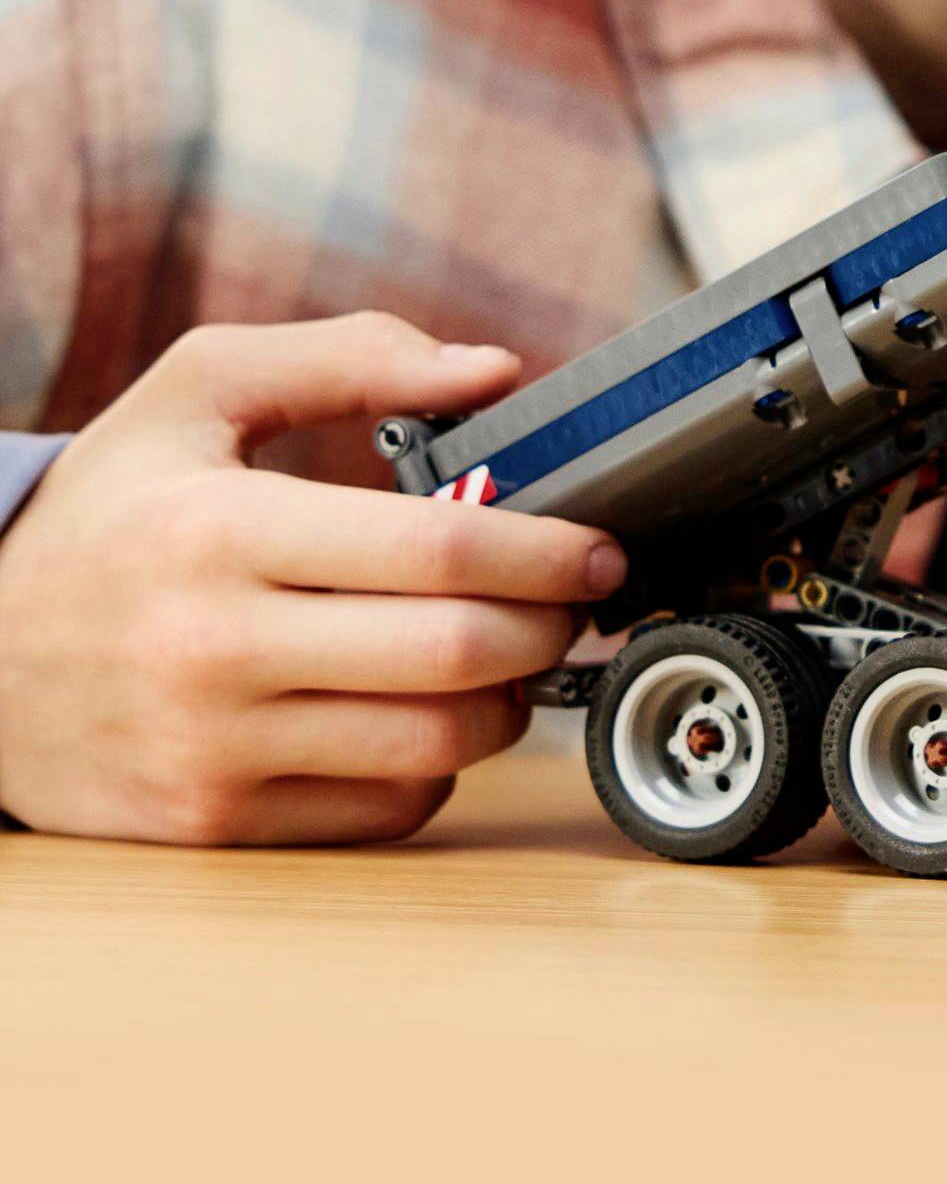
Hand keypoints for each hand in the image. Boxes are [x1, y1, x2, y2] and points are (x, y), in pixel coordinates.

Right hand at [0, 313, 623, 843]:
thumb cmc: (110, 509)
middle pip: (455, 653)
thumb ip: (353, 358)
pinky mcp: (210, 824)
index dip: (548, 550)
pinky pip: (383, 809)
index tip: (600, 548)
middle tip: (574, 600)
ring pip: (434, 744)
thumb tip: (494, 372)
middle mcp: (213, 649)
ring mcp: (210, 750)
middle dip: (549, 625)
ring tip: (511, 651)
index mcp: (222, 529)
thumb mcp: (201, 389)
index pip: (438, 550)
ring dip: (509, 699)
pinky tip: (423, 710)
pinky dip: (436, 764)